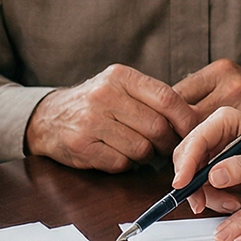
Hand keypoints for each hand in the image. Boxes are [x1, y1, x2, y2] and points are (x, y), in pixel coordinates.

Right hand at [25, 64, 199, 171]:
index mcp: (120, 76)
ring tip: (136, 149)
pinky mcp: (82, 145)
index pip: (166, 98)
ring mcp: (91, 121)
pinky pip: (121, 163)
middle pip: (157, 127)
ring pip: (141, 149)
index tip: (193, 131)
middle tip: (166, 147)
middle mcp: (105, 95)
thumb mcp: (119, 86)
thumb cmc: (94, 103)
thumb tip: (191, 119)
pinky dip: (125, 164)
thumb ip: (150, 97)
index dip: (185, 119)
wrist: (47, 117)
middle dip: (168, 143)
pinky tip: (117, 154)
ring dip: (145, 155)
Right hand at [169, 107, 240, 216]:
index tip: (182, 185)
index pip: (196, 140)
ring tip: (232, 203)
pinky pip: (203, 184)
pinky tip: (232, 201)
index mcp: (224, 120)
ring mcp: (213, 149)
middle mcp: (214, 132)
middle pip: (187, 158)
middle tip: (201, 204)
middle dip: (194, 184)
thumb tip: (214, 176)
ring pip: (193, 175)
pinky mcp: (215, 164)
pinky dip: (214, 197)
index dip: (186, 164)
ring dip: (207, 194)